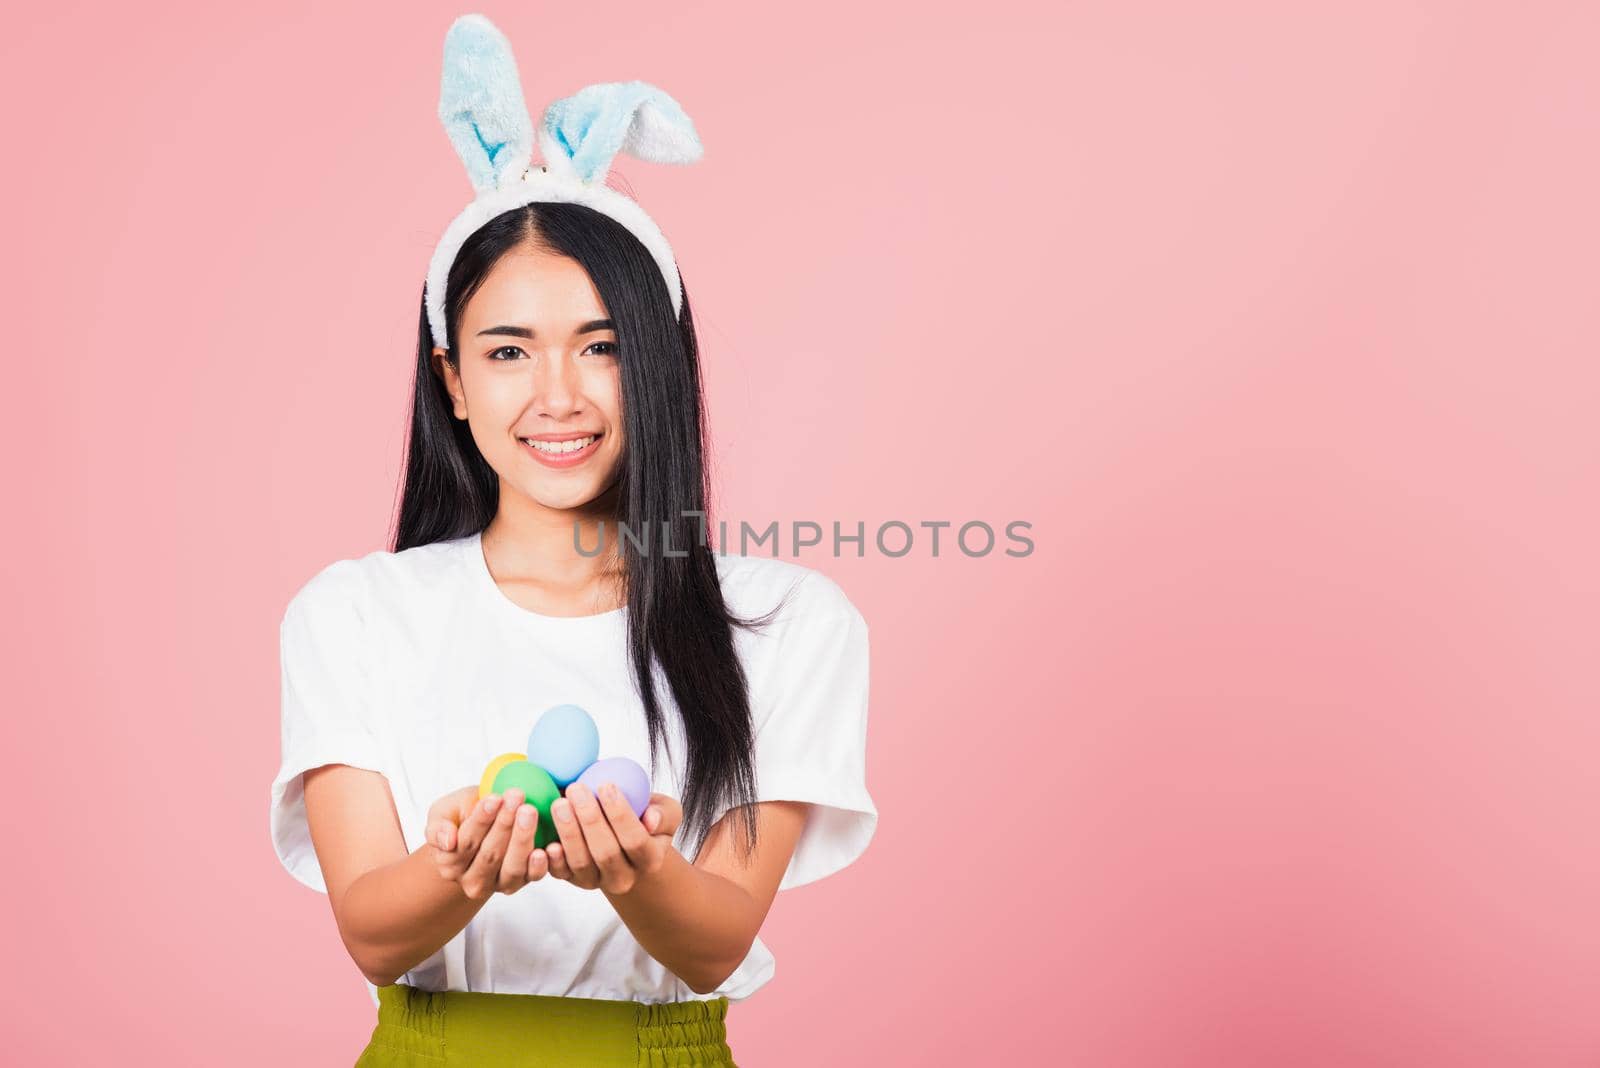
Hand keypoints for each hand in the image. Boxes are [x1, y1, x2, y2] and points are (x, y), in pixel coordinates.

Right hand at [423, 784, 548, 900]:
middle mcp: (472, 881)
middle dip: (505, 824)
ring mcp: (498, 885)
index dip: (481, 820)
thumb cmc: (463, 815)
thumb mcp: (443, 813)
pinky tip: (546, 848)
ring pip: (511, 868)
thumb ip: (437, 827)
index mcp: (450, 864)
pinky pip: (531, 877)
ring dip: (522, 839)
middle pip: (490, 855)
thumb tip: (448, 842)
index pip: (466, 843)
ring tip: (530, 811)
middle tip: (517, 796)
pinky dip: (540, 865)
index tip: (494, 798)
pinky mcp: (521, 882)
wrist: (484, 824)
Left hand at [545, 784, 683, 893]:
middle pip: (606, 853)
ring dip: (568, 832)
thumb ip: (664, 813)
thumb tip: (651, 820)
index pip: (636, 841)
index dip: (621, 815)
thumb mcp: (664, 810)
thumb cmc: (643, 816)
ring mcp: (596, 880)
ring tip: (559, 803)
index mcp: (650, 860)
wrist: (621, 837)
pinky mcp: (572, 879)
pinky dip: (553, 858)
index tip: (607, 785)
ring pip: (581, 863)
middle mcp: (624, 877)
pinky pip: (560, 873)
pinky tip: (548, 839)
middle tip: (577, 789)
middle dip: (590, 820)